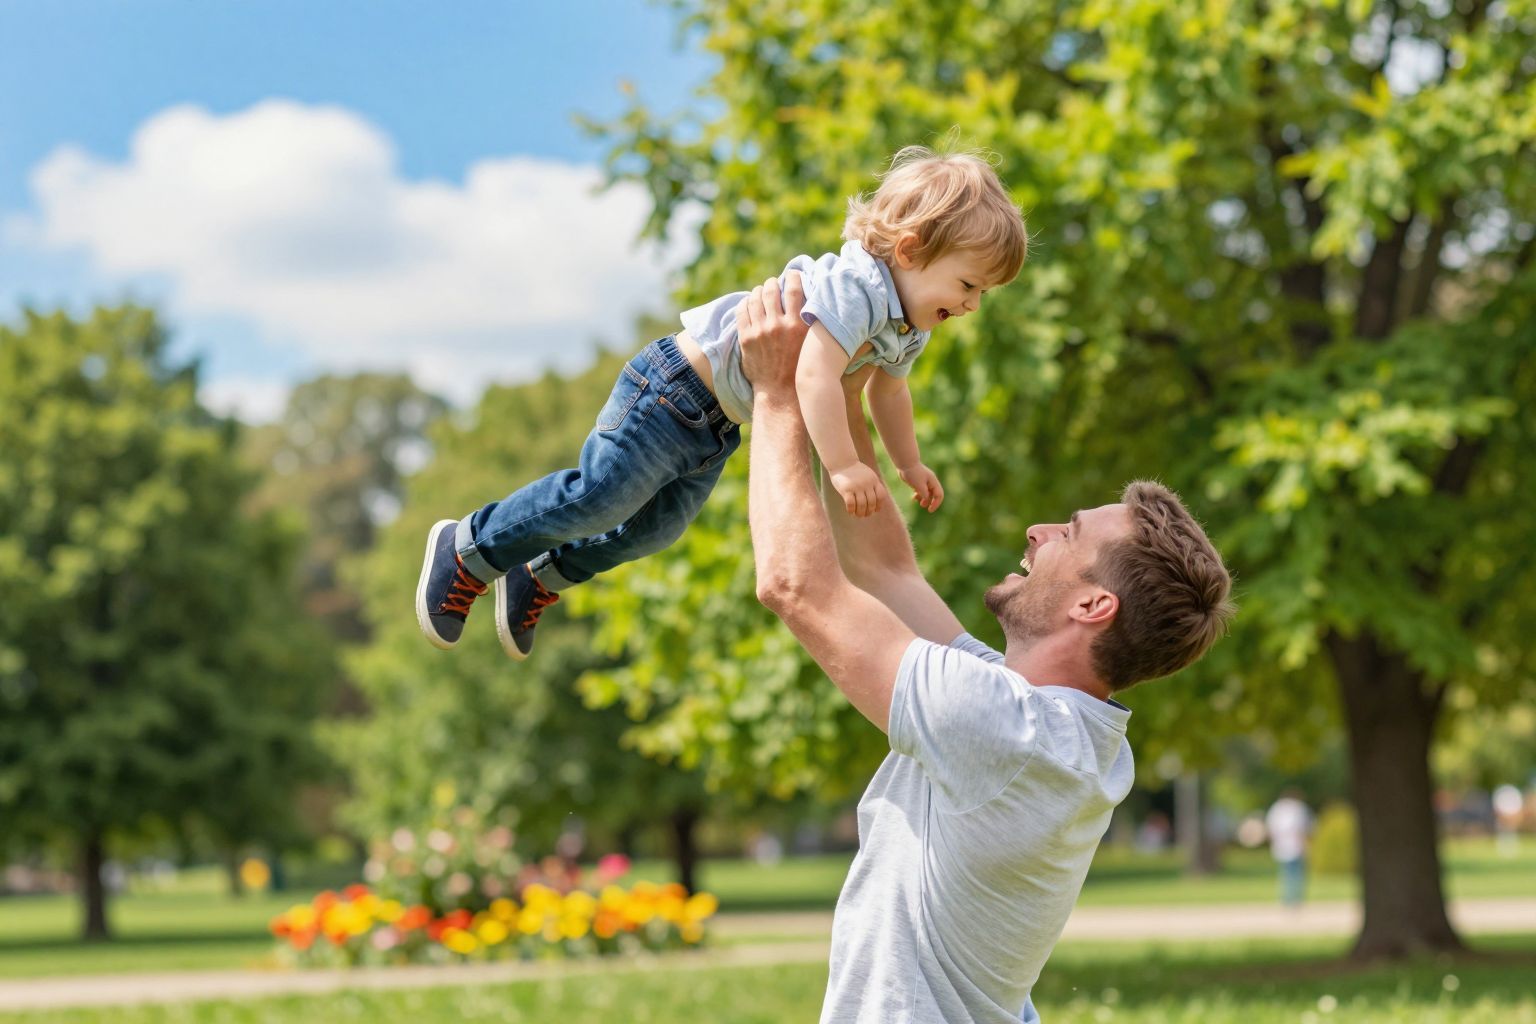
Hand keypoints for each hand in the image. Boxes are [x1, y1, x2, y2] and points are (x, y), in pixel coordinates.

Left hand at [737, 271, 807, 392]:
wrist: (780, 392)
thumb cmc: (801, 367)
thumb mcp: (812, 344)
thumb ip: (813, 322)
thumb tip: (818, 301)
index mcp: (797, 325)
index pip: (793, 289)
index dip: (792, 276)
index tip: (792, 274)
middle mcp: (778, 326)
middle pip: (771, 290)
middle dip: (772, 283)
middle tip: (774, 284)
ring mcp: (760, 331)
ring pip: (754, 298)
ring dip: (758, 291)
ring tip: (761, 292)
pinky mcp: (746, 338)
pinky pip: (741, 311)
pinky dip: (745, 303)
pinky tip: (749, 303)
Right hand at [829, 462, 885, 517]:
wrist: (842, 461)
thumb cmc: (854, 470)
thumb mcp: (868, 475)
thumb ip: (872, 485)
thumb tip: (876, 501)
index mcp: (874, 480)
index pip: (881, 496)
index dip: (879, 505)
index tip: (875, 510)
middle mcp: (867, 484)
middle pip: (872, 502)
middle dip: (869, 511)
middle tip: (865, 515)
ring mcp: (857, 486)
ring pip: (862, 505)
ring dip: (860, 513)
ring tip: (858, 515)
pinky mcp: (846, 489)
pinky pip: (851, 504)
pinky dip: (851, 510)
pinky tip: (850, 512)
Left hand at [898, 463, 943, 511]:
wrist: (905, 463)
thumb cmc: (912, 473)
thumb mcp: (919, 486)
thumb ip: (924, 494)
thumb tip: (927, 500)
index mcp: (933, 482)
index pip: (939, 495)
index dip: (936, 503)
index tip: (929, 510)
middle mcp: (930, 482)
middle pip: (934, 495)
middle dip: (930, 502)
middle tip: (922, 506)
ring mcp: (924, 481)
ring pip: (927, 493)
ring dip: (924, 499)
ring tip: (918, 501)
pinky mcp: (918, 481)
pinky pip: (921, 491)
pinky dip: (919, 495)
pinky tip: (913, 498)